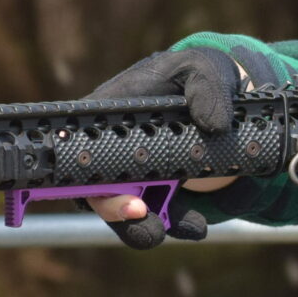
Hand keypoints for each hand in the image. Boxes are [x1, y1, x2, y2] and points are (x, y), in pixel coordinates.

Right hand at [83, 46, 243, 249]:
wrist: (218, 97)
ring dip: (143, 226)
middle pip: (94, 184)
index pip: (79, 141)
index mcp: (110, 112)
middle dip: (113, 206)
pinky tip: (196, 226)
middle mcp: (113, 147)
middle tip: (138, 212)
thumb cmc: (195, 75)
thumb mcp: (202, 69)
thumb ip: (206, 87)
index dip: (81, 164)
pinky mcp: (158, 191)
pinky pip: (158, 215)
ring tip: (177, 227)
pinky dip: (175, 224)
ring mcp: (133, 173)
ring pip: (124, 209)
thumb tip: (214, 124)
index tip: (101, 176)